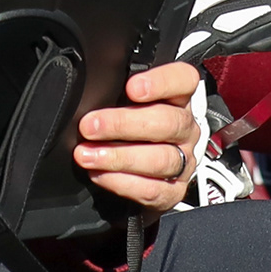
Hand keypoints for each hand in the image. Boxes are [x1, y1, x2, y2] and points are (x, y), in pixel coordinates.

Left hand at [73, 62, 202, 214]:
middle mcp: (185, 129)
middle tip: (89, 127)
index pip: (184, 80)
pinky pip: (153, 190)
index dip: (162, 82)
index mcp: (177, 99)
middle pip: (168, 122)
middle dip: (123, 124)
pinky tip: (100, 175)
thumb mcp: (122, 103)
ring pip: (161, 158)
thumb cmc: (126, 129)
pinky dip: (123, 183)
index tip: (132, 88)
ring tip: (87, 155)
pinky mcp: (173, 191)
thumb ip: (114, 92)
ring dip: (119, 157)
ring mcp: (183, 161)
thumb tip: (85, 91)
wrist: (132, 173)